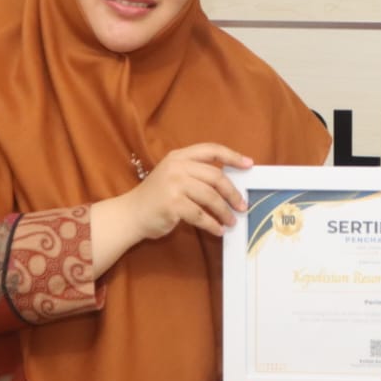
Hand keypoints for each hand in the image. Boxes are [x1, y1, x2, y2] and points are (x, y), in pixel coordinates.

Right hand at [122, 143, 252, 240]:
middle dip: (233, 193)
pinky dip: (212, 224)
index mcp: (179, 156)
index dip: (233, 156)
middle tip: (243, 205)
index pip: (211, 150)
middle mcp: (177, 167)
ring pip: (210, 197)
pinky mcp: (172, 204)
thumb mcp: (174, 176)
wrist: (131, 214)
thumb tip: (231, 184)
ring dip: (224, 212)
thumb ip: (197, 174)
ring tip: (232, 222)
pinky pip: (200, 215)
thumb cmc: (157, 197)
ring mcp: (173, 184)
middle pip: (216, 176)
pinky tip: (218, 230)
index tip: (249, 164)